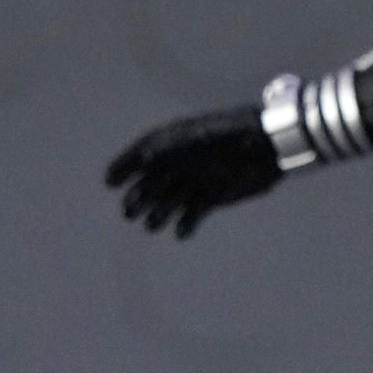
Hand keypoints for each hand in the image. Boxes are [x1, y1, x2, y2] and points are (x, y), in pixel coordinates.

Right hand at [104, 107, 281, 237]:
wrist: (263, 145)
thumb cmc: (220, 139)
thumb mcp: (180, 143)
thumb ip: (150, 154)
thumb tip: (122, 170)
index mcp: (172, 143)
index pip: (140, 155)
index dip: (123, 168)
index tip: (109, 183)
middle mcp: (182, 162)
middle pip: (151, 183)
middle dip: (138, 198)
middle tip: (130, 212)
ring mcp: (197, 180)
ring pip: (168, 202)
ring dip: (158, 214)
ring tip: (153, 224)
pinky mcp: (214, 196)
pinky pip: (192, 215)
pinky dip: (184, 226)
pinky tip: (181, 233)